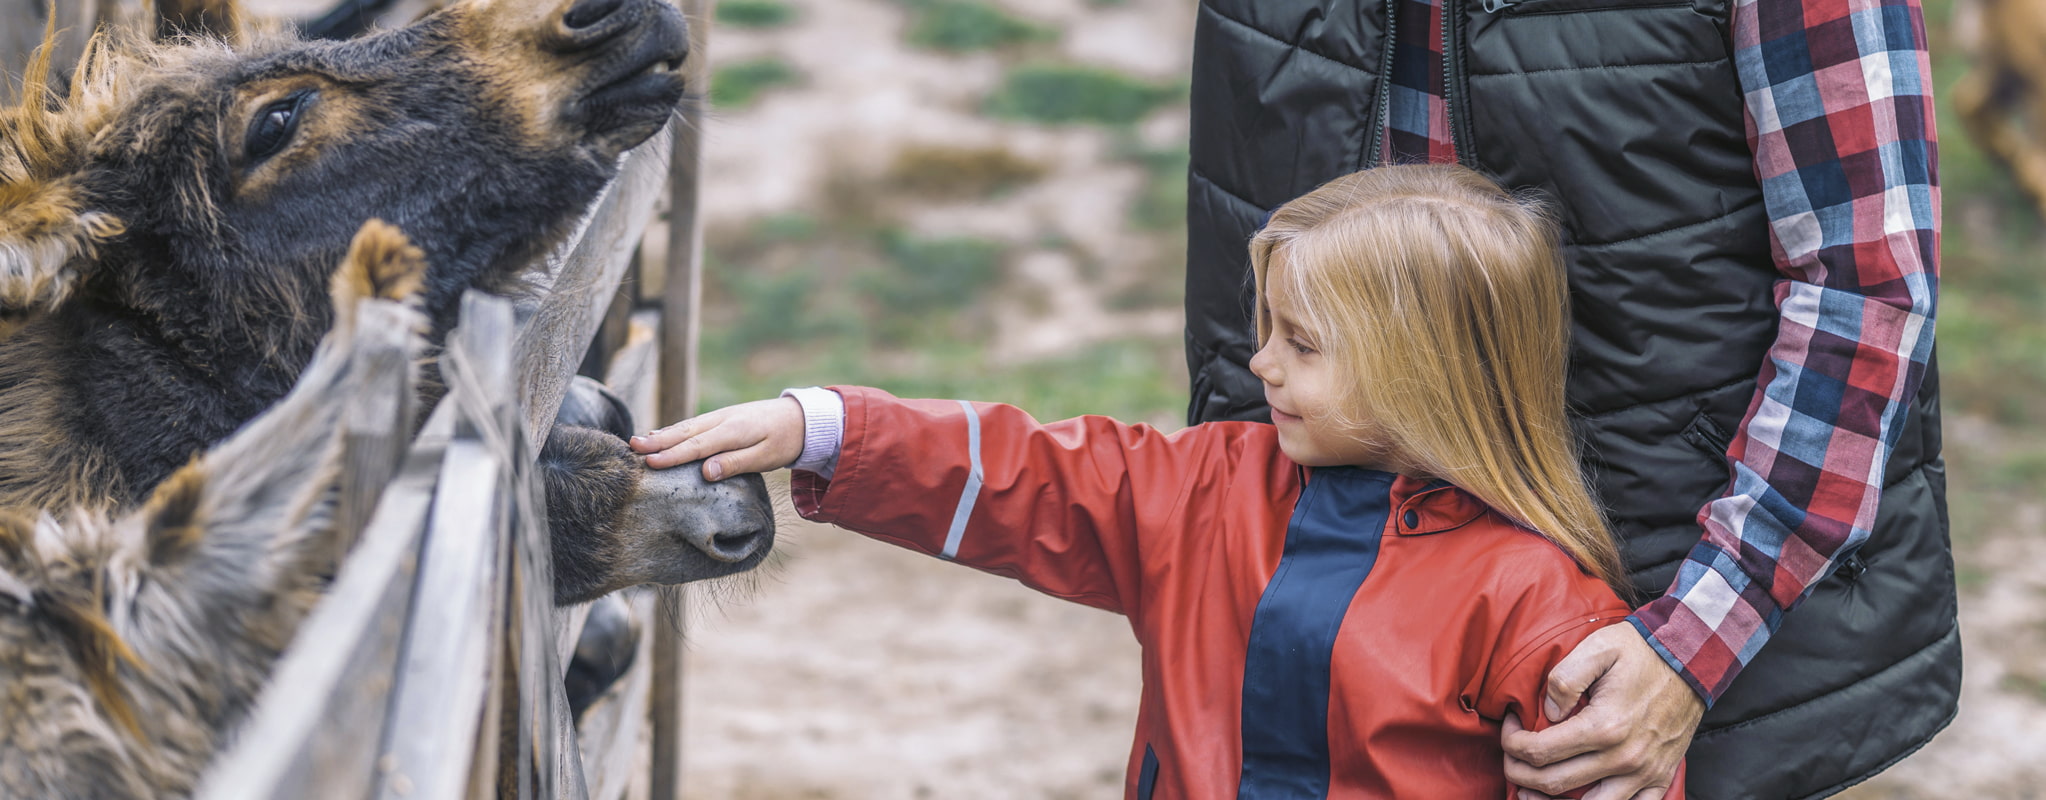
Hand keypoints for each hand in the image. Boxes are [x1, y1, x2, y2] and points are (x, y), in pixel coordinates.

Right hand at [629, 397, 805, 480]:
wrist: (800, 417)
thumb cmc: (784, 441)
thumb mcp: (766, 456)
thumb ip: (736, 463)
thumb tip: (707, 472)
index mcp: (733, 431)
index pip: (697, 445)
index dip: (672, 454)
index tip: (650, 462)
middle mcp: (722, 420)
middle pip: (684, 432)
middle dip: (657, 441)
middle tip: (632, 448)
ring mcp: (720, 417)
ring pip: (685, 426)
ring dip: (661, 435)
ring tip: (637, 443)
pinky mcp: (720, 419)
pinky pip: (692, 425)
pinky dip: (674, 430)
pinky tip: (660, 435)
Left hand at [1501, 625, 1701, 799]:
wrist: (1692, 659)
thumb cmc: (1641, 652)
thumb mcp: (1598, 647)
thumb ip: (1564, 678)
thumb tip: (1548, 712)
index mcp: (1604, 726)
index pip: (1539, 751)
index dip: (1512, 742)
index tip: (1509, 726)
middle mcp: (1624, 757)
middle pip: (1554, 783)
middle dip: (1520, 772)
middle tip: (1511, 756)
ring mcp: (1644, 773)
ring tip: (1530, 791)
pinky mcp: (1659, 778)